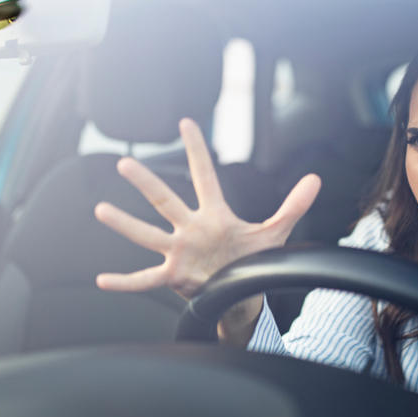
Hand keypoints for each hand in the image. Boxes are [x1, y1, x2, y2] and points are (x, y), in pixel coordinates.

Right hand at [94, 118, 320, 299]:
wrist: (241, 293)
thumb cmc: (252, 259)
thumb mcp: (275, 232)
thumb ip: (294, 205)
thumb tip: (316, 179)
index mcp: (214, 214)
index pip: (205, 176)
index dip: (198, 150)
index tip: (187, 123)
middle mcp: (191, 229)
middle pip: (166, 201)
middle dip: (146, 183)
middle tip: (126, 163)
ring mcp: (180, 252)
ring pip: (148, 235)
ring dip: (125, 224)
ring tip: (101, 209)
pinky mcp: (174, 276)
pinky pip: (144, 280)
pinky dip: (124, 282)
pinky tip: (102, 280)